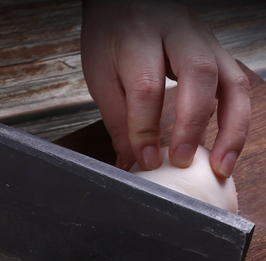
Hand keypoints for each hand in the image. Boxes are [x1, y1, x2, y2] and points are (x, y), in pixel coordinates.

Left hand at [81, 0, 249, 177]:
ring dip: (231, 128)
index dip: (146, 129)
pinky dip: (235, 118)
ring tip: (220, 166)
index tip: (145, 162)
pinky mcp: (217, 52)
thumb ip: (117, 120)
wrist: (126, 2)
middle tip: (181, 162)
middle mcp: (178, 32)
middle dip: (192, 126)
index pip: (147, 86)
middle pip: (198, 75)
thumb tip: (130, 163)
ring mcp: (205, 40)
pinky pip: (236, 85)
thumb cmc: (111, 38)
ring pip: (231, 80)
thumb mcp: (101, 77)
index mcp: (138, 37)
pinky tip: (224, 144)